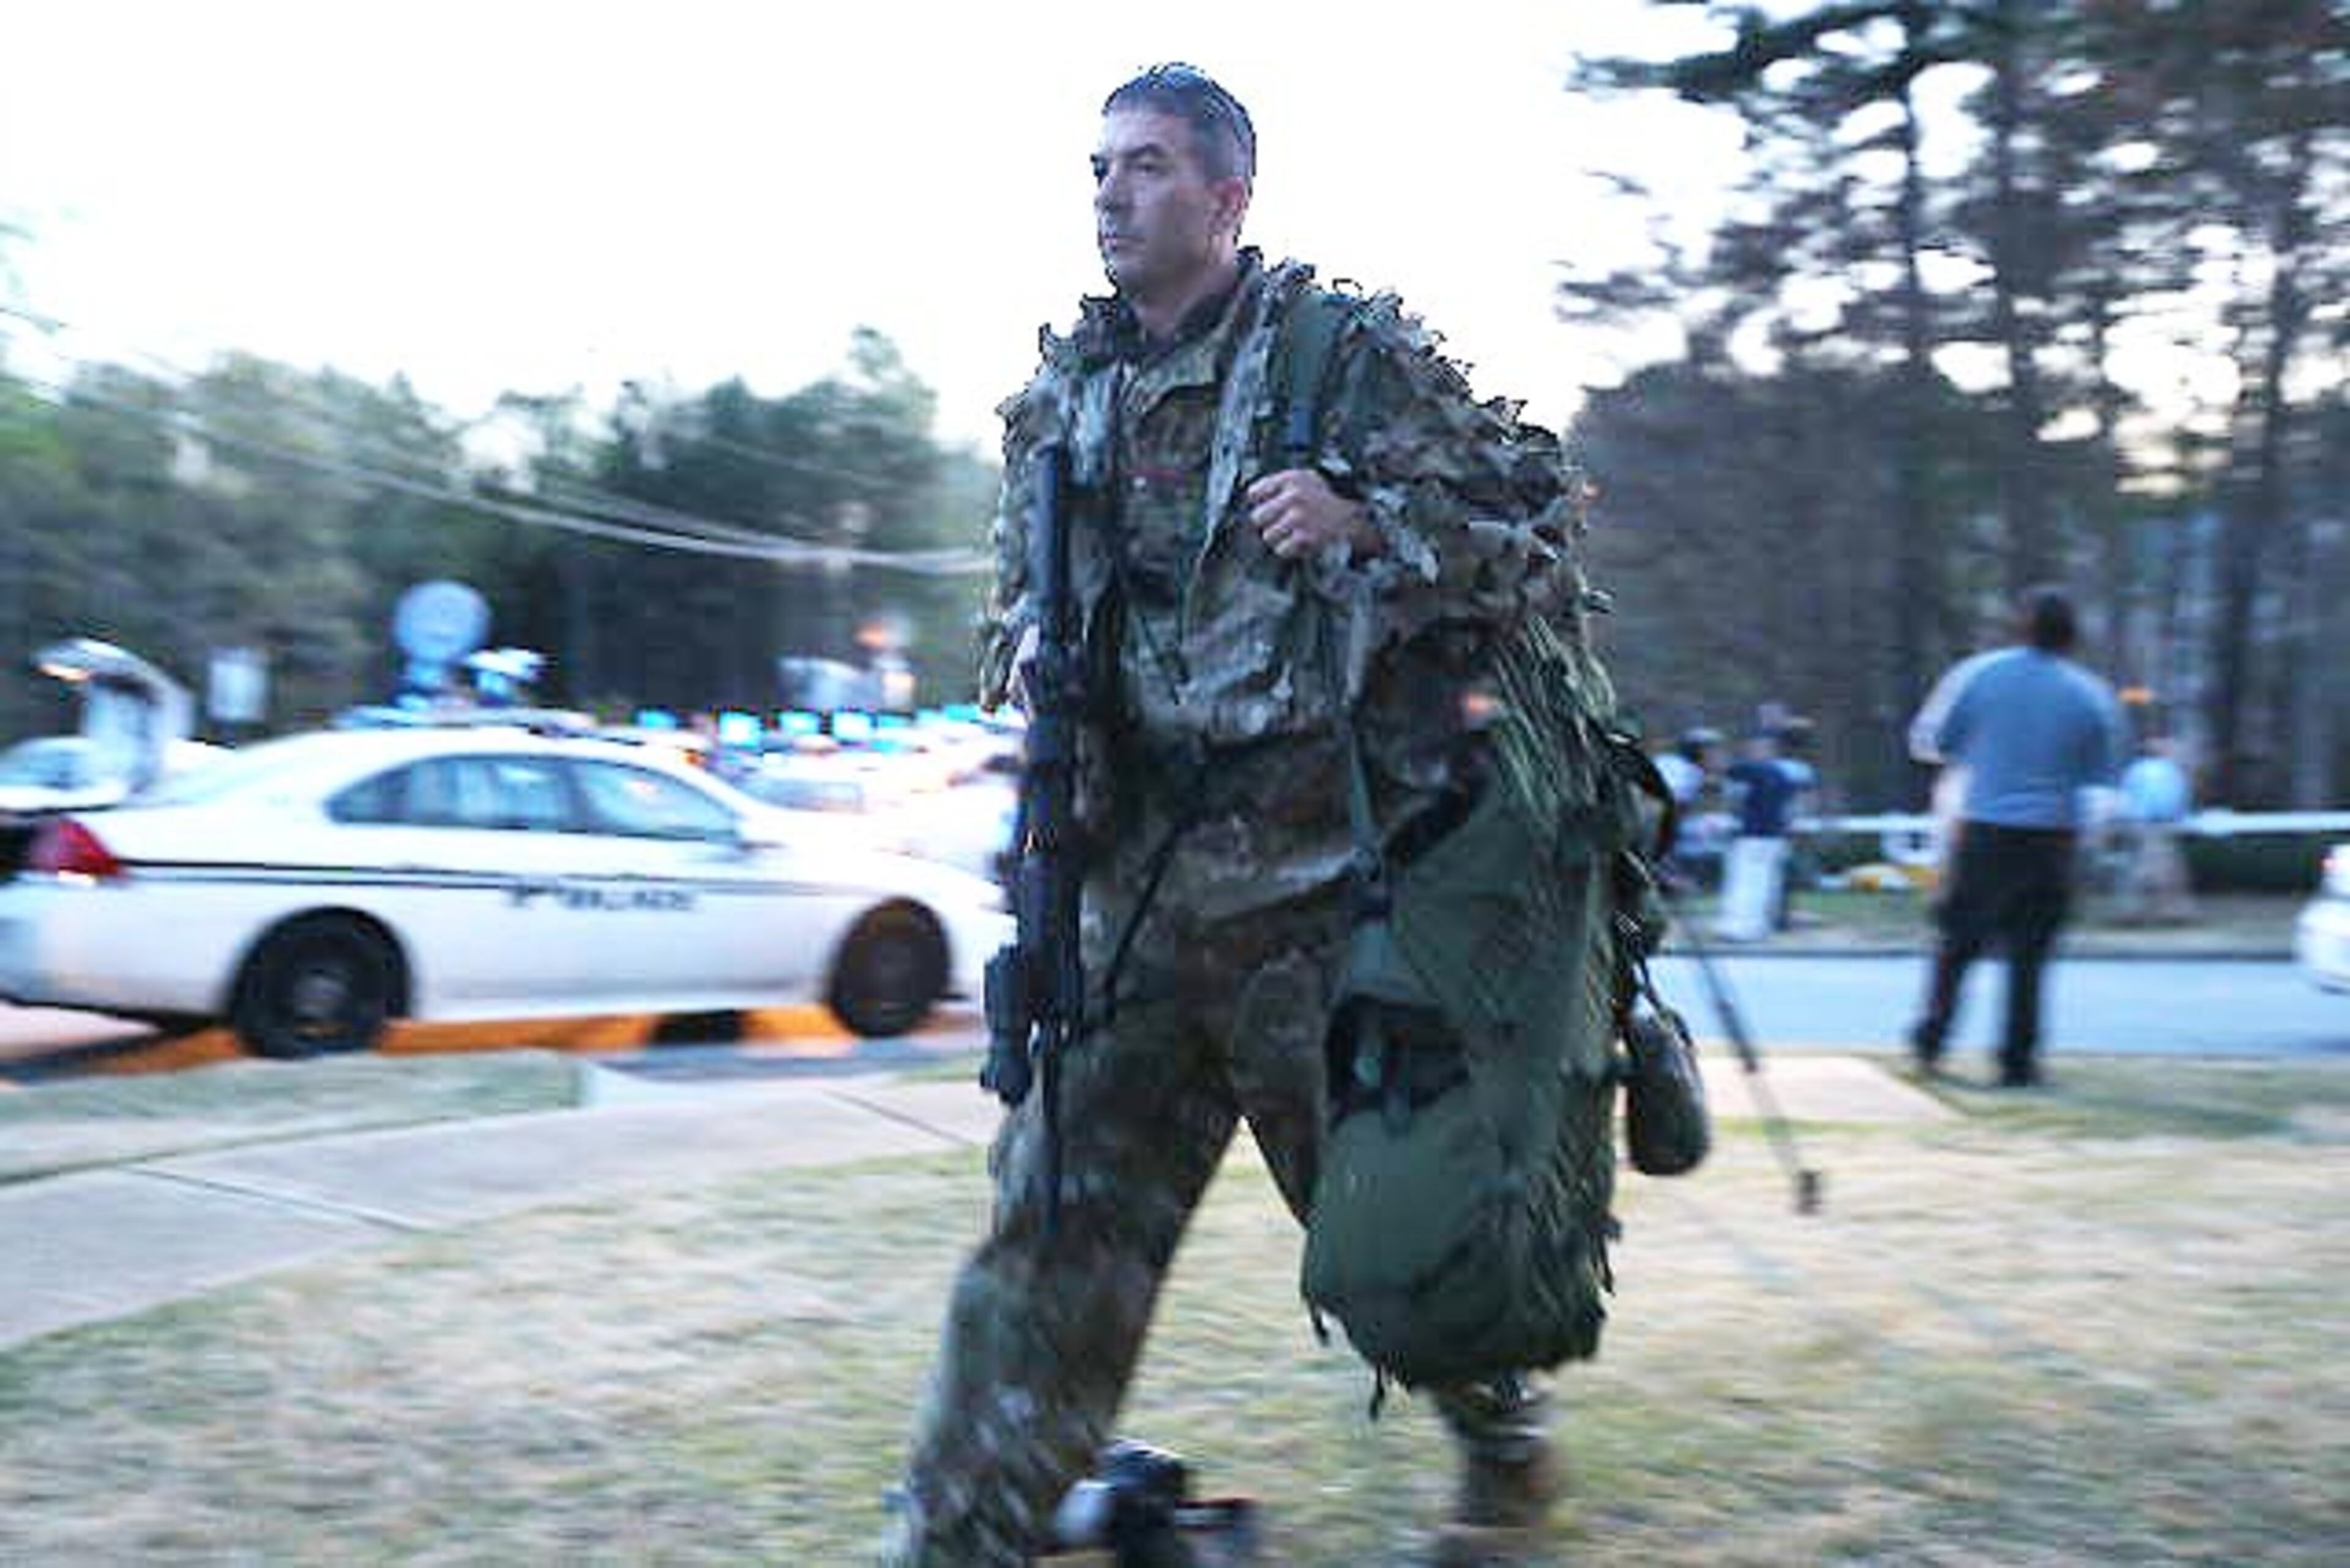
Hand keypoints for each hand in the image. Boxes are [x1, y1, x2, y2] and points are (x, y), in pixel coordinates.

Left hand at [1246, 468, 1379, 561]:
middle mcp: (1294, 496)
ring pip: (1268, 536)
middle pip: (1257, 517)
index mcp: (1291, 479)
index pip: (1254, 493)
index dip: (1261, 502)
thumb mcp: (1304, 478)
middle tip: (1283, 522)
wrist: (1357, 514)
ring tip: (1293, 533)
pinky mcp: (1306, 538)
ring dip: (1278, 538)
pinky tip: (1301, 542)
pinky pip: (1282, 550)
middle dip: (1268, 522)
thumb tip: (1250, 497)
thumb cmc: (1326, 497)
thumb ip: (1277, 485)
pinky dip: (1290, 549)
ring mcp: (1299, 518)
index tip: (1272, 505)